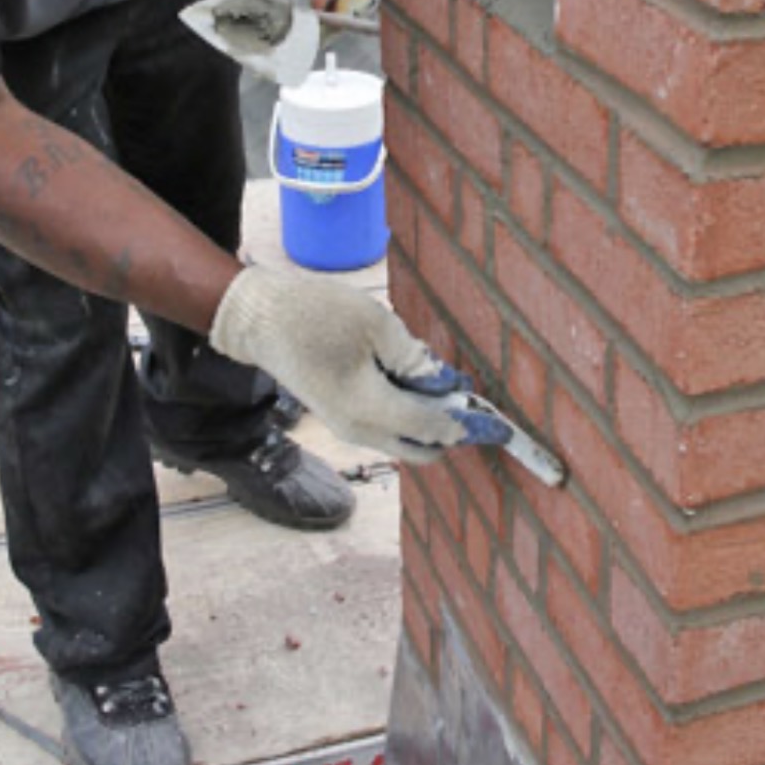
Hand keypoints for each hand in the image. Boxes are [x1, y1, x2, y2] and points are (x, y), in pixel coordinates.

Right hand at [208, 266, 511, 463]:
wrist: (261, 319)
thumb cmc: (317, 315)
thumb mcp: (376, 325)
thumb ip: (415, 359)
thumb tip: (446, 384)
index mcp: (369, 409)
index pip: (433, 428)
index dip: (471, 425)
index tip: (503, 428)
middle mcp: (360, 430)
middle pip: (422, 449)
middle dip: (454, 432)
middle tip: (477, 406)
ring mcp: (348, 426)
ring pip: (405, 439)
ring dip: (431, 421)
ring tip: (446, 385)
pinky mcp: (342, 415)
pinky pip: (388, 425)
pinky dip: (411, 413)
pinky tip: (416, 380)